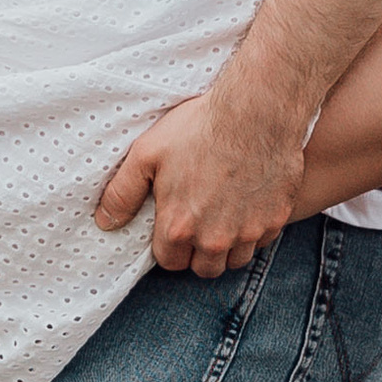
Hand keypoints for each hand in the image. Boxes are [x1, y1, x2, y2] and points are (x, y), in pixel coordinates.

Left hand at [93, 88, 303, 277]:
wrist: (256, 112)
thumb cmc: (199, 128)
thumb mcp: (147, 154)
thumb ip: (123, 193)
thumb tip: (105, 222)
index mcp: (179, 227)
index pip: (170, 262)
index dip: (169, 245)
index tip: (173, 225)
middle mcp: (214, 238)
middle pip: (204, 269)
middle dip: (197, 253)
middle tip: (197, 224)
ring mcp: (249, 231)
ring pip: (234, 261)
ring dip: (226, 248)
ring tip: (221, 219)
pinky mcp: (275, 219)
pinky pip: (261, 242)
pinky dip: (253, 232)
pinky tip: (245, 207)